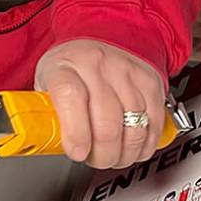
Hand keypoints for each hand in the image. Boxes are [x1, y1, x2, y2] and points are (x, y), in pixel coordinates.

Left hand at [35, 39, 165, 169]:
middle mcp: (96, 65)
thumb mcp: (46, 87)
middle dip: (102, 154)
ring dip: (124, 153)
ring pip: (134, 127)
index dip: (76, 132)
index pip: (70, 96)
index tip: (77, 152)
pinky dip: (145, 145)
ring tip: (113, 156)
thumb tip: (48, 146)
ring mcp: (126, 71)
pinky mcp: (150, 81)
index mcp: (65, 67)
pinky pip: (154, 123)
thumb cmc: (70, 71)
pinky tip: (133, 147)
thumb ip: (49, 116)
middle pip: (107, 121)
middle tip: (95, 159)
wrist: (100, 42)